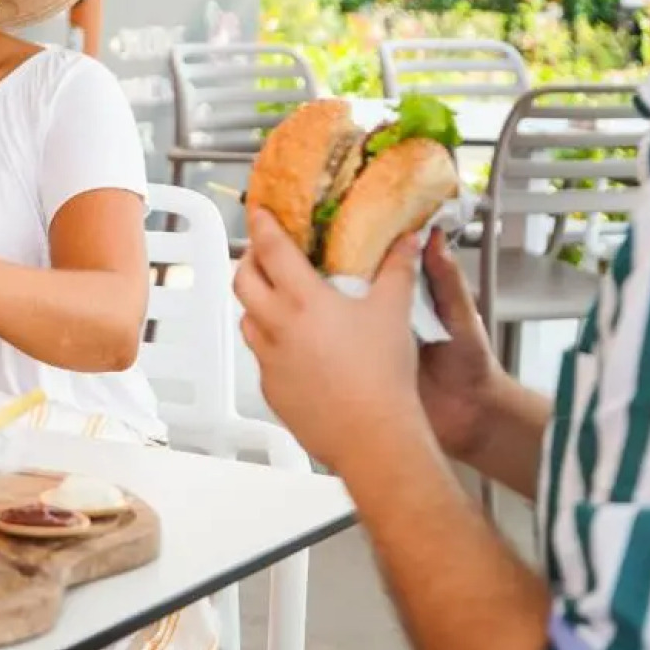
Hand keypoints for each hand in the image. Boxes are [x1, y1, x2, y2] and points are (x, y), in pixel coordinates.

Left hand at [234, 207, 429, 470]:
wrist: (372, 437)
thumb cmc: (382, 376)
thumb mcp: (393, 311)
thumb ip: (398, 269)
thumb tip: (407, 242)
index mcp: (303, 300)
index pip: (270, 249)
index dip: (262, 225)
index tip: (259, 212)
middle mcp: (276, 326)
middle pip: (242, 279)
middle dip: (248, 260)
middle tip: (263, 253)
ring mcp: (269, 359)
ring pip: (246, 319)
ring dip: (255, 302)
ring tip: (276, 298)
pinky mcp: (271, 388)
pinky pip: (260, 356)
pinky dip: (268, 342)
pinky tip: (292, 346)